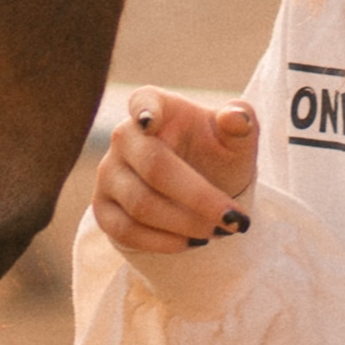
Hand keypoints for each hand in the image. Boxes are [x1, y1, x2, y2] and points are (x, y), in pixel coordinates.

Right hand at [91, 87, 258, 253]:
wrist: (202, 193)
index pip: (144, 101)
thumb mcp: (236, 141)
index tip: (149, 120)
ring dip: (185, 224)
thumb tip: (236, 118)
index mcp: (155, 106)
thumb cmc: (217, 157)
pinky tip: (191, 242)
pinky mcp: (103, 208)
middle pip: (155, 167)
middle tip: (233, 220)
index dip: (144, 110)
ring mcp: (109, 173)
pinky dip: (162, 242)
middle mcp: (124, 136)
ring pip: (141, 205)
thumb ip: (241, 124)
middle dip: (199, 198)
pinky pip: (126, 231)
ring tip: (219, 232)